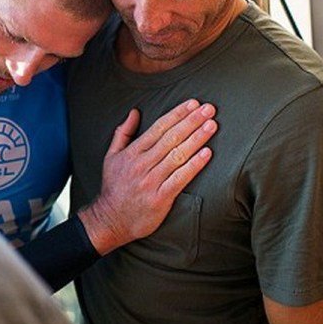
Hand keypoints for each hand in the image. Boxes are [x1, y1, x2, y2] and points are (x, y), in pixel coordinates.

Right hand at [77, 100, 216, 254]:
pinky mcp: (160, 198)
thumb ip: (123, 133)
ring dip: (197, 138)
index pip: (158, 128)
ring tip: (212, 125)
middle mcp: (142, 164)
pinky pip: (180, 178)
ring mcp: (151, 181)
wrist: (110, 220)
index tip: (192, 103)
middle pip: (171, 138)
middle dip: (191, 121)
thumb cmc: (113, 187)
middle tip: (209, 109)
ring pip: (178, 155)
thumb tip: (134, 112)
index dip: (177, 114)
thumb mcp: (111, 156)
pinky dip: (194, 165)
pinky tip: (207, 154)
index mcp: (132, 153)